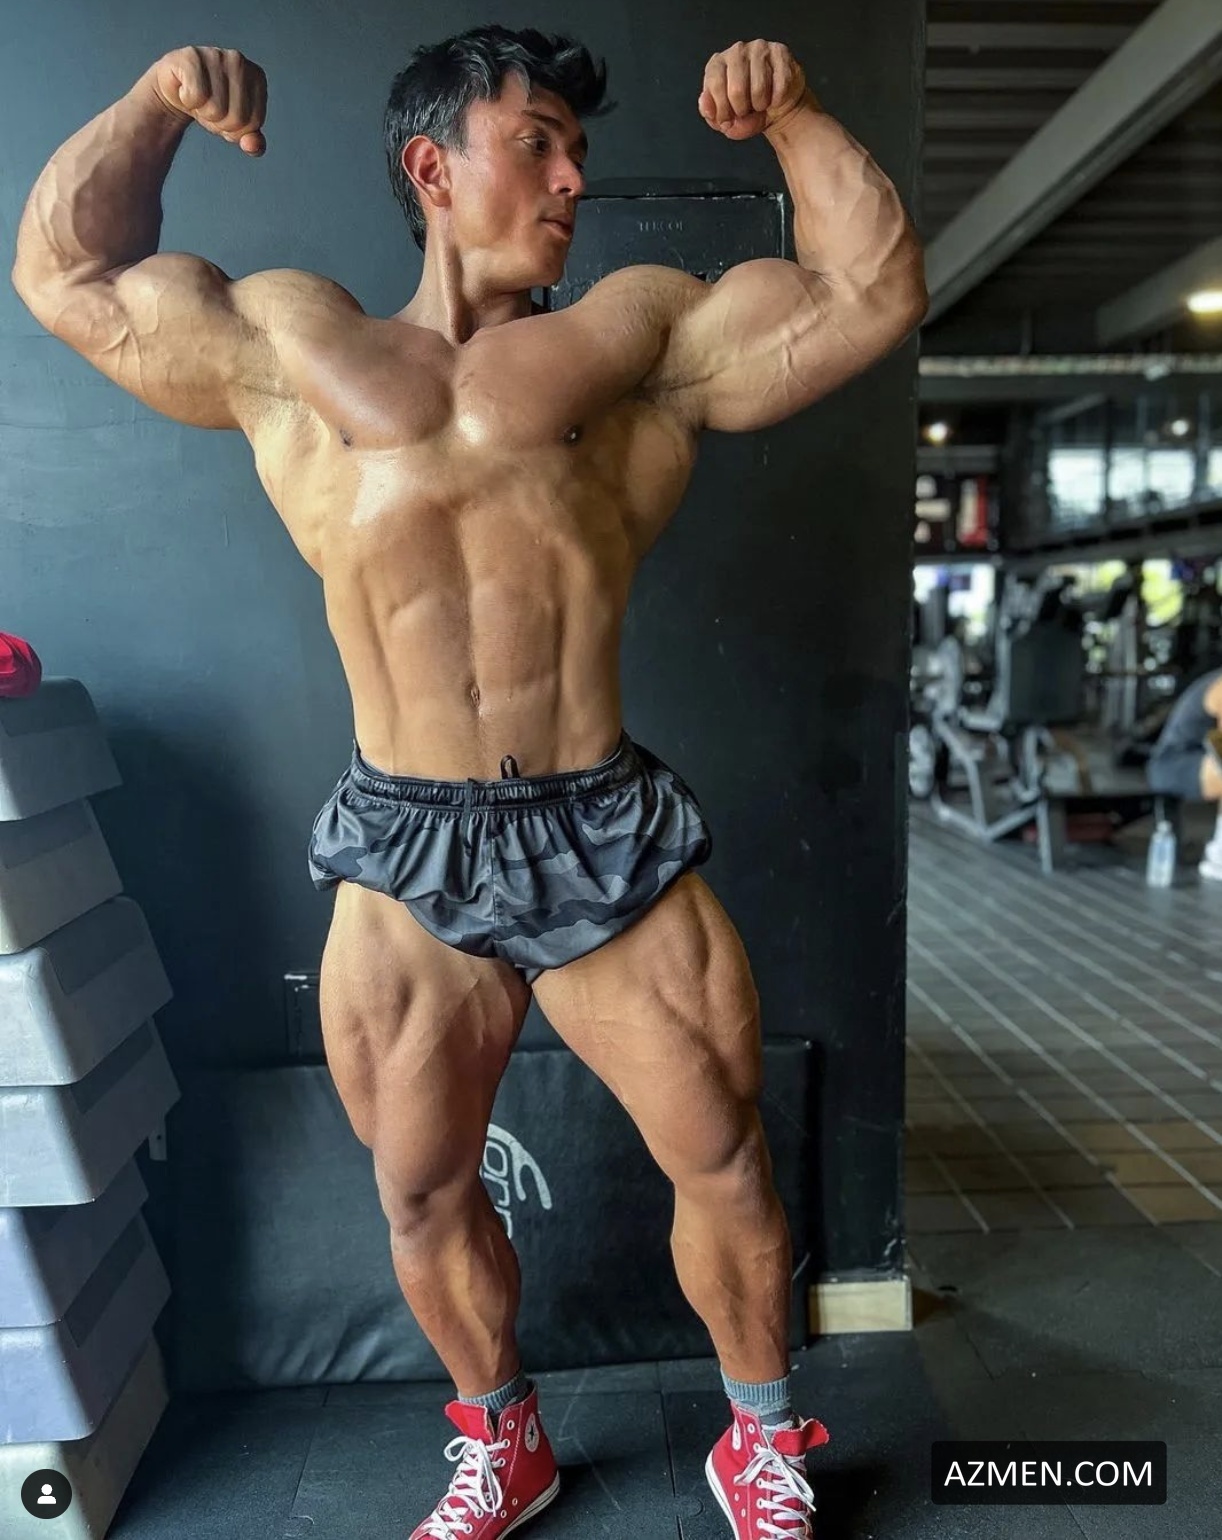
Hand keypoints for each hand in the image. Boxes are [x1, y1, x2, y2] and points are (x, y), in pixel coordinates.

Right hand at [145, 47, 266, 155]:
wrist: (177, 90)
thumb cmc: (210, 105)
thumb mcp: (235, 127)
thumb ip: (252, 140)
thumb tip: (253, 147)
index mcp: (257, 77)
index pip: (254, 122)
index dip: (236, 129)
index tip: (226, 114)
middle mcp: (239, 61)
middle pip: (237, 118)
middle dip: (220, 123)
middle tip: (210, 107)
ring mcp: (215, 55)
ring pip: (216, 109)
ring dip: (203, 112)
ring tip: (199, 99)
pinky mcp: (191, 56)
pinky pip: (195, 96)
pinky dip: (188, 101)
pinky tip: (186, 89)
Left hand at [698, 40, 807, 140]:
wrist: (776, 107)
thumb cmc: (748, 110)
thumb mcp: (725, 117)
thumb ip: (710, 113)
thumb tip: (706, 107)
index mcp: (718, 63)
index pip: (715, 84)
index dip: (721, 109)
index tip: (726, 120)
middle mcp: (737, 51)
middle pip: (736, 90)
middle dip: (741, 110)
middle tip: (745, 111)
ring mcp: (759, 48)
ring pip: (759, 89)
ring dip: (760, 105)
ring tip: (760, 103)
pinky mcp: (780, 52)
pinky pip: (779, 86)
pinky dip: (777, 100)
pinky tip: (774, 97)